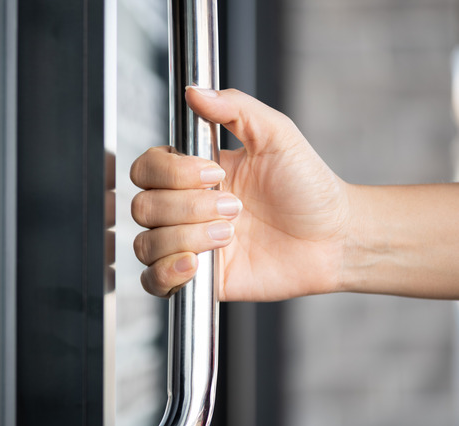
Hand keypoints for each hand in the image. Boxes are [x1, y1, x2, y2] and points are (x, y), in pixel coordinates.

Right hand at [130, 88, 350, 300]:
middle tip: (235, 208)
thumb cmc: (309, 186)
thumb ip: (235, 108)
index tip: (213, 173)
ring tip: (230, 235)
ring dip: (187, 237)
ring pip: (146, 244)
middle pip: (143, 207)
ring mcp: (188, 244)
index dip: (171, 173)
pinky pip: (153, 282)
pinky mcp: (198, 279)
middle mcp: (184, 208)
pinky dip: (166, 273)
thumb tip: (195, 90)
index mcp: (193, 173)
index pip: (146, 169)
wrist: (335, 237)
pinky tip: (196, 264)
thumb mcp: (276, 134)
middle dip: (188, 207)